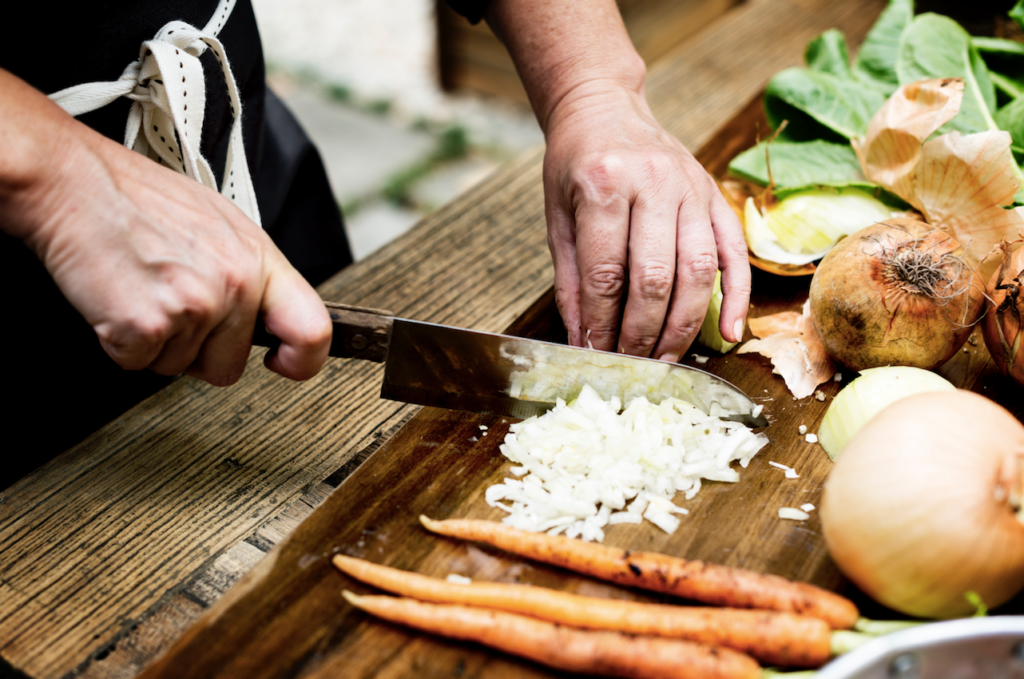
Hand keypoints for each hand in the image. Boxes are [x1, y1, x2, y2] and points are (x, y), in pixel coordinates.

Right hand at [0, 70, 330, 384]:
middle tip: (166, 303)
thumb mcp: (217, 222)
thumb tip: (268, 314)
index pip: (312, 329)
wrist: (72, 181)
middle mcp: (235, 283)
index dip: (302, 360)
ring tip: (140, 289)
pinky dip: (120, 343)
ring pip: (180, 367)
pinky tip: (116, 299)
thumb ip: (248, 270)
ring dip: (156, 342)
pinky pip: (139, 364)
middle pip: (228, 365)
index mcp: (258, 257)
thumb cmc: (137, 198)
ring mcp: (195, 305)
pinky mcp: (148, 325)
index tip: (281, 362)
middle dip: (195, 350)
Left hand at [543, 82, 750, 360]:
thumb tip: (582, 339)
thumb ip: (571, 279)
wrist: (605, 107)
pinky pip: (736, 253)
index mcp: (604, 183)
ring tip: (665, 358)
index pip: (606, 272)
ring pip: (698, 271)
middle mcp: (653, 183)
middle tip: (629, 365)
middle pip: (655, 277)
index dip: (600, 322)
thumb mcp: (557, 217)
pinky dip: (737, 296)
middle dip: (640, 332)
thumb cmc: (575, 164)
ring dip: (684, 325)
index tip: (593, 354)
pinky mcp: (715, 195)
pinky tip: (731, 332)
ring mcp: (691, 187)